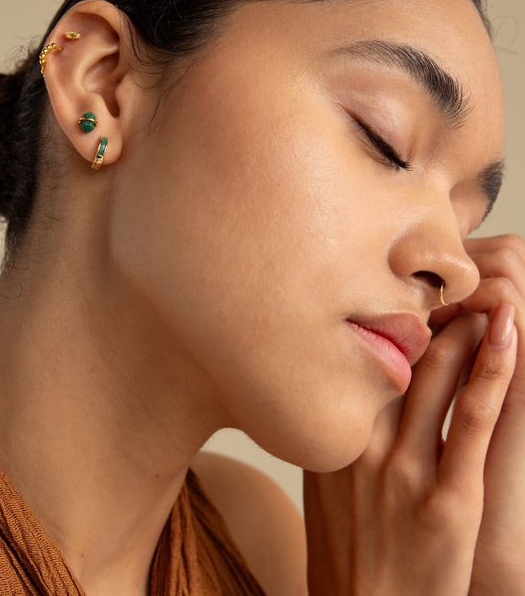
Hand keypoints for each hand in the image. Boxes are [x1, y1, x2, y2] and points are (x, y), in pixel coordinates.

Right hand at [303, 236, 519, 594]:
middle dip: (431, 312)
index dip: (388, 319)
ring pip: (438, 376)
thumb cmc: (349, 550)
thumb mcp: (323, 485)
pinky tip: (509, 334)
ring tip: (488, 295)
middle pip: (397, 356)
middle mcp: (360, 444)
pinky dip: (494, 370)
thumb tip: (346, 391)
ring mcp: (402, 471)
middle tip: (454, 280)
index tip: (407, 293)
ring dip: (468, 327)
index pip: (357, 357)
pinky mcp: (447, 498)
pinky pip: (473, 419)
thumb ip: (335, 433)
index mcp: (330, 437)